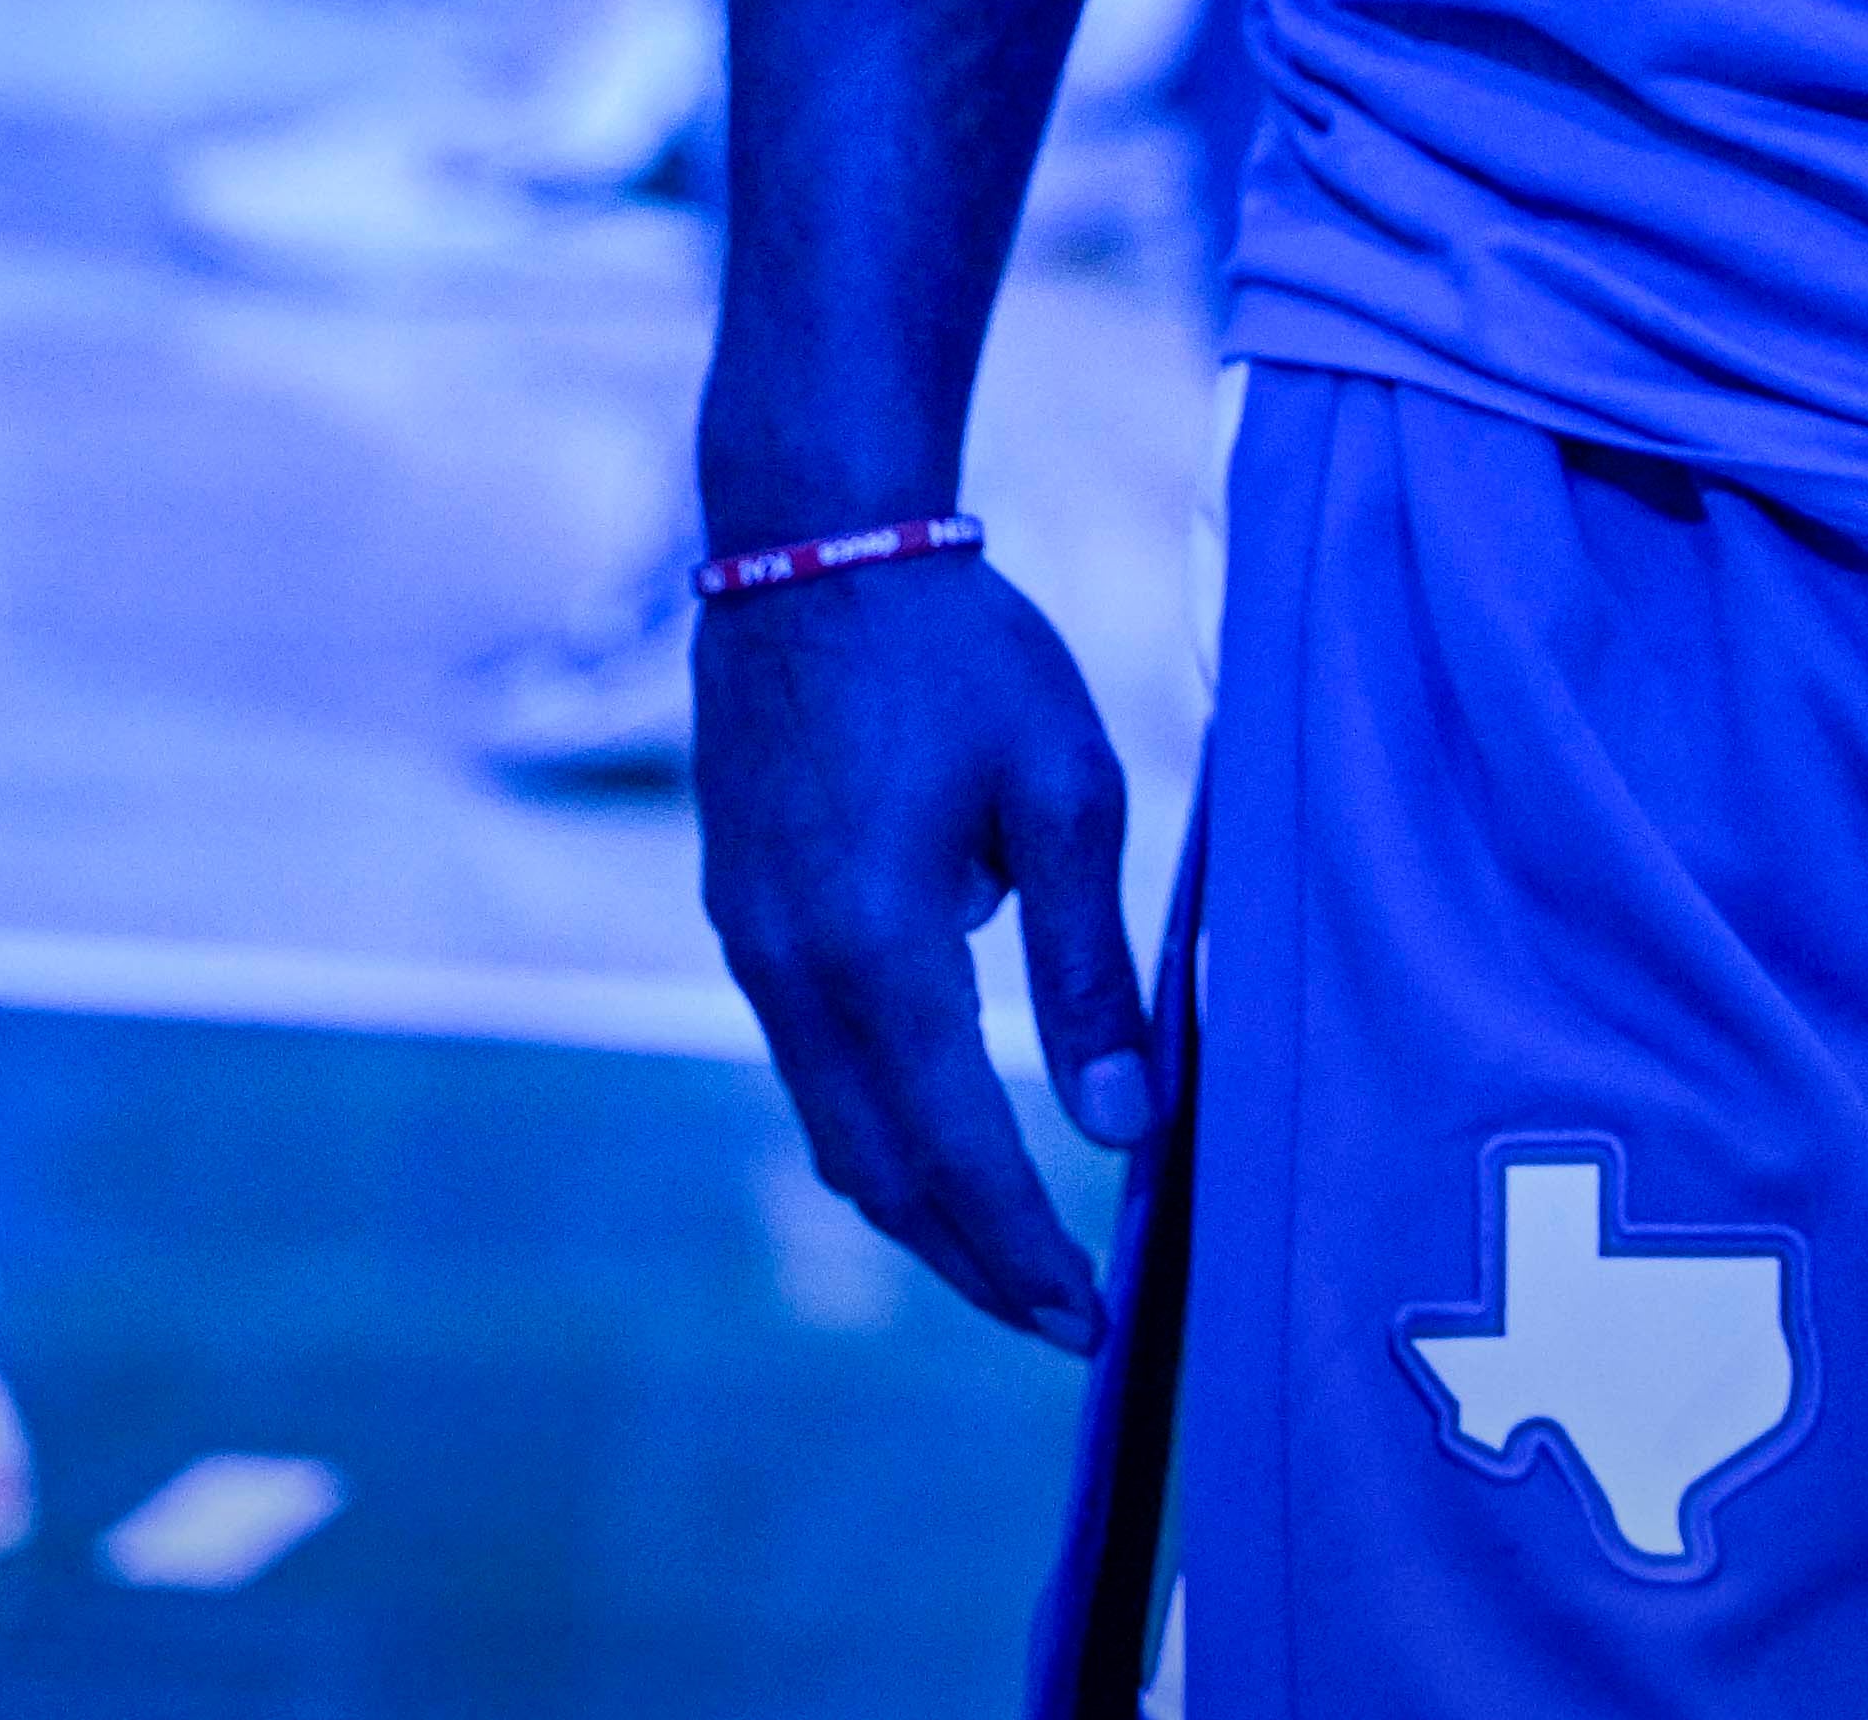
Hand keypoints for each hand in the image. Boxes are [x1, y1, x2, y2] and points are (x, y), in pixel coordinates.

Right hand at [699, 555, 1155, 1348]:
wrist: (814, 545)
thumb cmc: (962, 653)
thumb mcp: (1066, 791)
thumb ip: (1090, 967)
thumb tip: (1123, 1127)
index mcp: (877, 948)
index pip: (954, 1152)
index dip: (1018, 1253)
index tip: (1086, 1323)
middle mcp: (793, 970)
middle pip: (877, 1171)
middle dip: (969, 1259)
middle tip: (1057, 1318)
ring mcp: (752, 946)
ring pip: (832, 1126)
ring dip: (917, 1203)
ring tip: (1007, 1248)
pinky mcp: (743, 915)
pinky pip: (808, 1064)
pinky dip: (875, 1126)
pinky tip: (938, 1127)